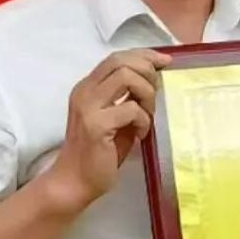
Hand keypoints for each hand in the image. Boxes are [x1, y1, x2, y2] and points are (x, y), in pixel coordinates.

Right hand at [45, 49, 169, 211]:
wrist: (75, 183)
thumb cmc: (99, 152)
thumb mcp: (115, 117)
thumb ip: (128, 97)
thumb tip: (155, 78)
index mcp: (88, 87)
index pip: (116, 57)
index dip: (143, 55)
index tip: (164, 61)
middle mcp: (84, 92)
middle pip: (121, 61)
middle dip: (147, 70)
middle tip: (156, 93)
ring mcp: (88, 107)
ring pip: (127, 77)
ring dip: (147, 94)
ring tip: (148, 115)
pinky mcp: (96, 125)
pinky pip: (131, 109)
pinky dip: (144, 120)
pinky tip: (141, 135)